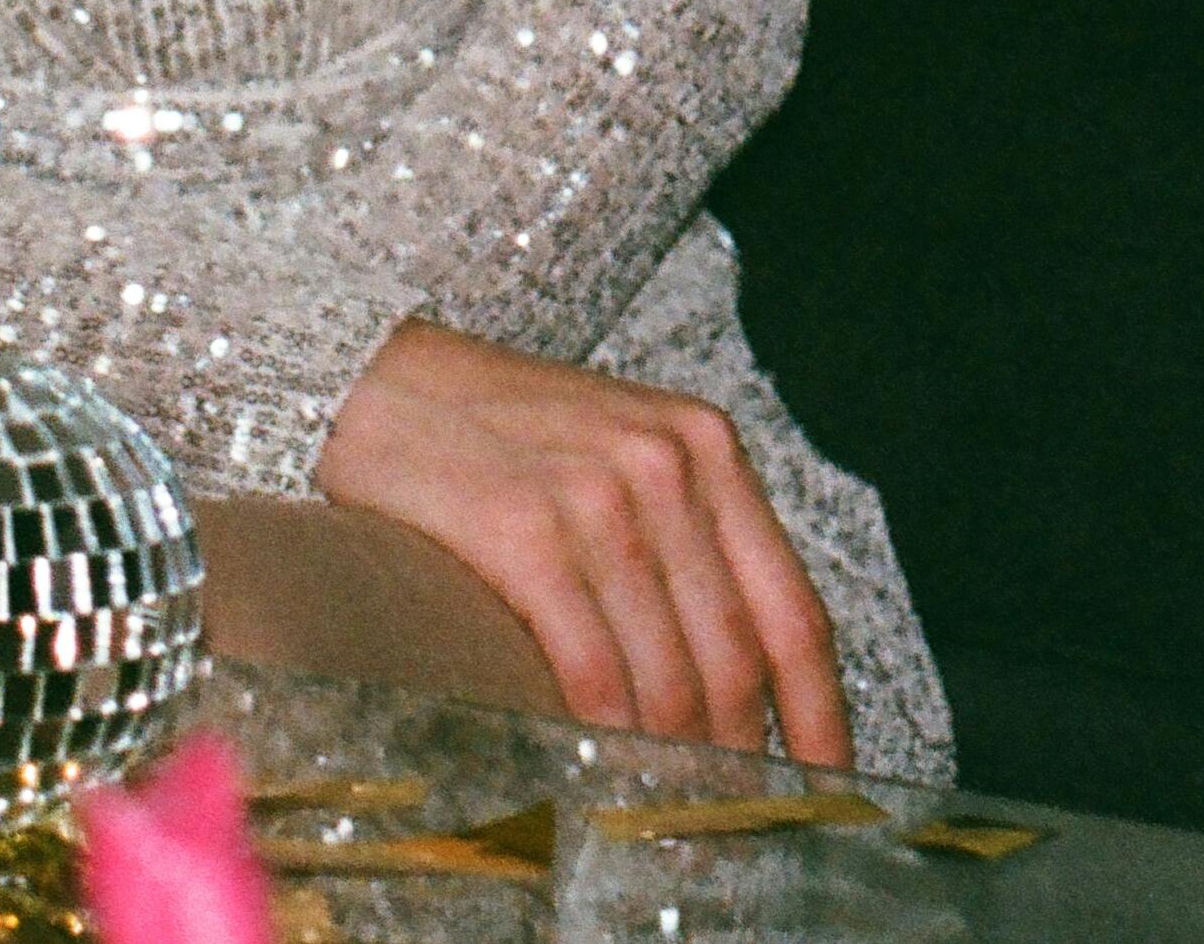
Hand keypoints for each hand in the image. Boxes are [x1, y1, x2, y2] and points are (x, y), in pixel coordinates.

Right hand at [310, 316, 851, 765]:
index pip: (793, 610)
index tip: (829, 780)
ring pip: (667, 673)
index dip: (818, 712)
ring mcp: (599, 497)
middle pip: (736, 655)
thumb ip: (682, 538)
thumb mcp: (621, 453)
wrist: (374, 380)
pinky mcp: (523, 532)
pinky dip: (604, 735)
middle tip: (729, 821)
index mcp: (710, 449)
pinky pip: (589, 666)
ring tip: (669, 818)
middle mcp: (670, 467)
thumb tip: (728, 676)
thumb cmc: (499, 432)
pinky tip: (603, 772)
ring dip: (672, 764)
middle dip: (737, 759)